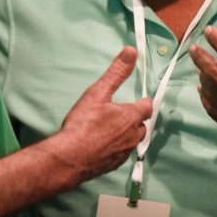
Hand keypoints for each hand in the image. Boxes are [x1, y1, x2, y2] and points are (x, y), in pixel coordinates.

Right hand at [54, 47, 152, 182]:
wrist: (69, 158)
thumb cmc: (83, 125)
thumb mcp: (98, 93)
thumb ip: (116, 72)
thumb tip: (131, 51)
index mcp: (131, 117)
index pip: (148, 107)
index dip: (143, 102)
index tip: (139, 100)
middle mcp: (133, 136)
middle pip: (143, 125)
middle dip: (136, 119)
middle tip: (123, 114)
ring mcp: (124, 152)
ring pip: (133, 141)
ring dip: (128, 134)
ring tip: (114, 129)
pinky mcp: (115, 165)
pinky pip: (123, 154)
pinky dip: (117, 148)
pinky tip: (105, 145)